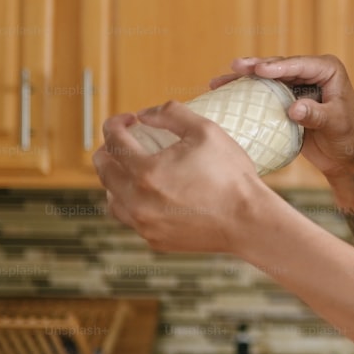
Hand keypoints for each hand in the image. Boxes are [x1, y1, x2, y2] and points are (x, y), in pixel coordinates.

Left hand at [92, 101, 268, 253]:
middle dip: (110, 149)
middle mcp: (138, 201)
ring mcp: (144, 224)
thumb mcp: (206, 130)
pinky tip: (149, 194)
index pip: (114, 141)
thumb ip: (171, 114)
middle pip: (104, 170)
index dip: (116, 123)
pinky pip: (131, 219)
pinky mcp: (155, 240)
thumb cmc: (231, 175)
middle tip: (127, 141)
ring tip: (132, 169)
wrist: (249, 221)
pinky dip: (132, 203)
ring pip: (112, 198)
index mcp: (147, 171)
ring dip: (116, 179)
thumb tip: (145, 114)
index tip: (129, 119)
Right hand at [213, 55, 353, 180]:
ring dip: (244, 79)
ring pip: (267, 79)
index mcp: (328, 70)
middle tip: (235, 66)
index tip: (259, 70)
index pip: (300, 65)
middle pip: (279, 66)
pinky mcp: (286, 99)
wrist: (344, 158)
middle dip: (255, 67)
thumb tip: (293, 109)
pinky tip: (226, 93)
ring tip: (220, 80)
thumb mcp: (335, 124)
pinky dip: (247, 94)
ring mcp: (297, 85)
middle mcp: (311, 72)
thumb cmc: (347, 138)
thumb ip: (315, 115)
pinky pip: (265, 94)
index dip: (279, 66)